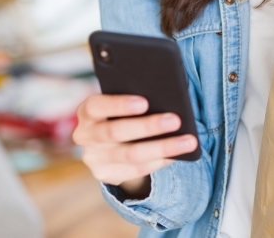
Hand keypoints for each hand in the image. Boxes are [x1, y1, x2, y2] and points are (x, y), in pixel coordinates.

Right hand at [72, 94, 197, 195]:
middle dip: (148, 126)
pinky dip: (160, 160)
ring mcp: (94, 158)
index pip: (97, 106)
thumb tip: (166, 97)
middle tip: (175, 120)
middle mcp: (85, 135)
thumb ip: (134, 98)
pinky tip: (178, 154)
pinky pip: (138, 170)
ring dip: (162, 148)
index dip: (119, 104)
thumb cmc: (121, 112)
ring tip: (188, 141)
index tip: (144, 102)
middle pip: (116, 132)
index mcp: (87, 111)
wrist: (107, 141)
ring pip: (131, 155)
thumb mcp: (120, 100)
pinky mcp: (106, 175)